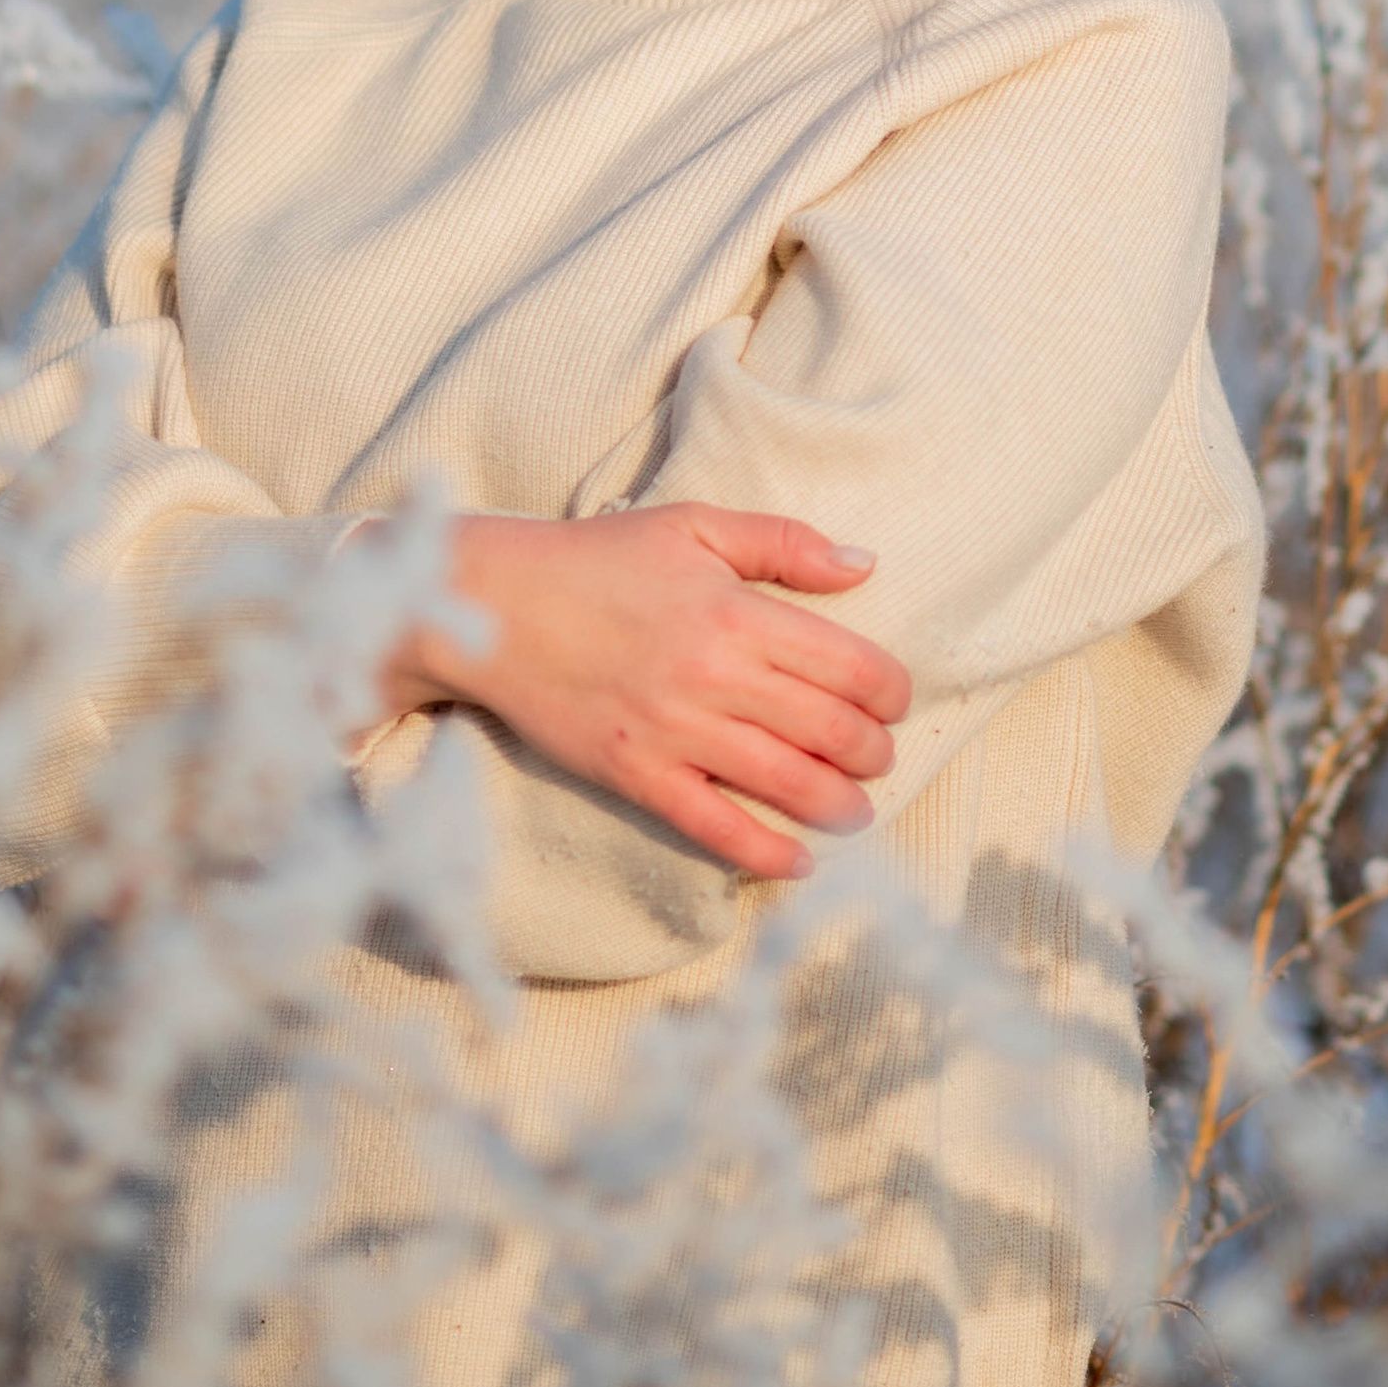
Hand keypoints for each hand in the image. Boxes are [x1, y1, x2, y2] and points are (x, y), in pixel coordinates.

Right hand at [377, 505, 912, 880]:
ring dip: (840, 805)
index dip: (890, 690)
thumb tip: (863, 567)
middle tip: (878, 756)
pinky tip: (797, 860)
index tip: (893, 699)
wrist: (494, 605)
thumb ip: (783, 543)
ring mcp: (675, 732)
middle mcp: (714, 675)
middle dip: (874, 752)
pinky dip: (766, 852)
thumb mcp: (693, 526)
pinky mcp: (636, 775)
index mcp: (736, 611)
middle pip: (831, 731)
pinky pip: (715, 827)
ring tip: (855, 809)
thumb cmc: (597, 559)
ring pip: (788, 784)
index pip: (850, 665)